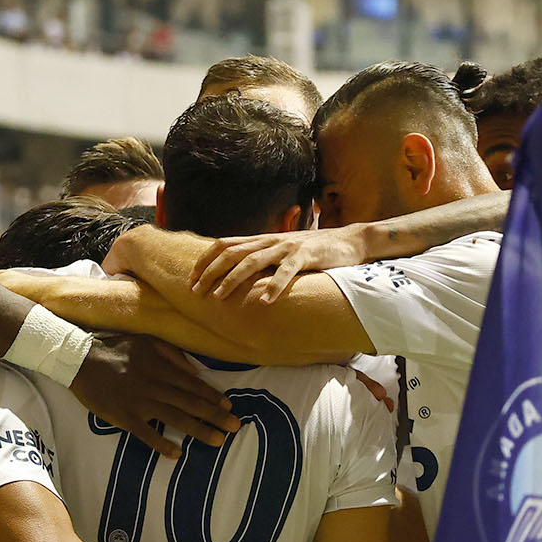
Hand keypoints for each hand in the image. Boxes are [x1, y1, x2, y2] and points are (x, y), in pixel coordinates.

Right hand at [68, 335, 236, 457]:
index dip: (213, 397)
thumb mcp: (146, 341)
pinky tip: (177, 454)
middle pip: (191, 404)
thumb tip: (196, 371)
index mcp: (161, 368)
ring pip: (175, 419)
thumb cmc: (114, 347)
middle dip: (216, 416)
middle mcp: (155, 386)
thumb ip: (172, 354)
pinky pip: (146, 433)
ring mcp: (140, 403)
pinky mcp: (124, 417)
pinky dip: (161, 444)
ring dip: (199, 430)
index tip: (229, 406)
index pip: (193, 385)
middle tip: (235, 427)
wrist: (80, 359)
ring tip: (217, 440)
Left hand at [189, 227, 372, 302]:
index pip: (225, 244)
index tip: (191, 278)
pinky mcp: (306, 255)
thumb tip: (239, 274)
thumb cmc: (314, 250)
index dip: (205, 260)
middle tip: (196, 291)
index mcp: (263, 239)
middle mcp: (271, 240)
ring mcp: (288, 247)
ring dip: (233, 279)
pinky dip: (274, 286)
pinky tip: (264, 301)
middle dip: (211, 272)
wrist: (349, 241)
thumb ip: (263, 259)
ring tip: (219, 297)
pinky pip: (287, 271)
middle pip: (232, 253)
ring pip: (253, 261)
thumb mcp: (283, 252)